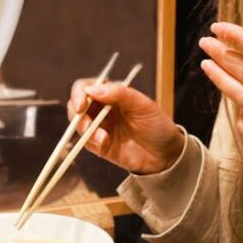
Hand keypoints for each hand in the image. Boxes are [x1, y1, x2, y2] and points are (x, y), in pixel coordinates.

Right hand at [67, 78, 183, 173]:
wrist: (166, 155)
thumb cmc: (157, 125)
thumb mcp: (143, 105)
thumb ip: (119, 94)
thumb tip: (92, 89)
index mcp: (112, 94)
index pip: (87, 87)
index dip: (79, 93)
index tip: (81, 104)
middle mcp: (103, 109)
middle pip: (76, 105)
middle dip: (77, 115)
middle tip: (86, 125)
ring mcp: (100, 127)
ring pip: (78, 124)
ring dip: (85, 130)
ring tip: (103, 139)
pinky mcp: (100, 145)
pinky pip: (86, 142)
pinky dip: (91, 143)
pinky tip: (104, 145)